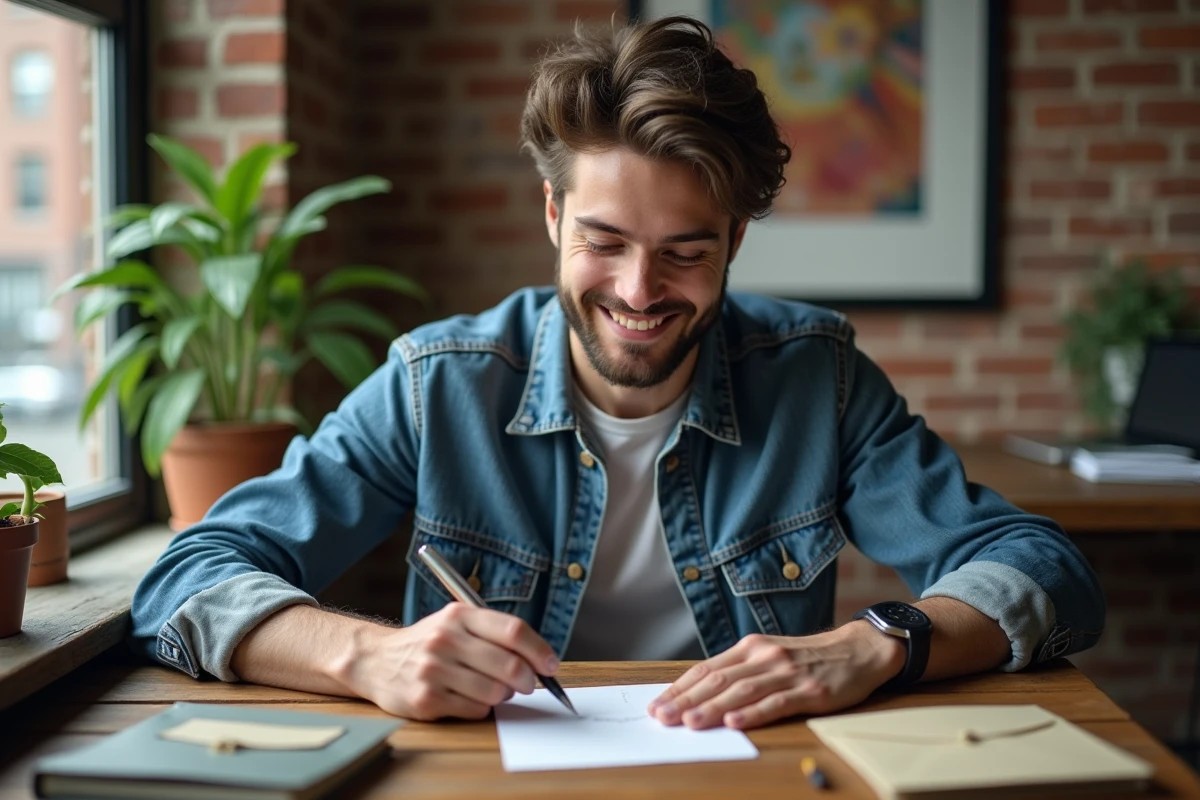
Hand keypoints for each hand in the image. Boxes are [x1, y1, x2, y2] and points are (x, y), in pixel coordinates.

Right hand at [346, 603, 559, 720]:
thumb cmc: (428, 643)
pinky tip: (471, 698)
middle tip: (529, 684)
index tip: (550, 664)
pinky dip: (483, 708)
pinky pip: (475, 710)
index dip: (539, 650)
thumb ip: (493, 634)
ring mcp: (434, 670)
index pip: (512, 630)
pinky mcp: (426, 699)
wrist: (376, 661)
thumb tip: (539, 659)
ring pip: (494, 692)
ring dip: (504, 695)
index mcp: (459, 615)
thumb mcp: (456, 623)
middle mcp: (445, 639)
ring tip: (495, 690)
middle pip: (508, 664)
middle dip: (528, 679)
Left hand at [647, 623, 904, 729]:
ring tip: (689, 722)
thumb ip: (740, 671)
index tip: (657, 704)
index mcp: (750, 648)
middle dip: (686, 700)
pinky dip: (753, 713)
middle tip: (661, 717)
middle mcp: (765, 657)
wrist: (858, 649)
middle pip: (718, 680)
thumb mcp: (770, 655)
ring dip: (712, 708)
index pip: (706, 669)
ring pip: (742, 691)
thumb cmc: (809, 657)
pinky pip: (777, 702)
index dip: (679, 687)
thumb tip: (701, 694)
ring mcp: (787, 672)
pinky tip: (735, 722)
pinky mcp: (810, 690)